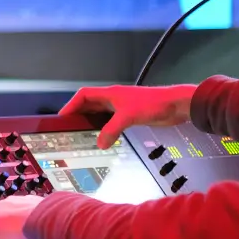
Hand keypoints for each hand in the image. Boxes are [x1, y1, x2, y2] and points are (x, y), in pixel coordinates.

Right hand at [60, 84, 195, 148]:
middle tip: (70, 128)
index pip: (83, 95)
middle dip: (79, 115)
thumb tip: (100, 144)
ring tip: (82, 134)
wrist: (176, 105)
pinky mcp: (130, 116)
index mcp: (109, 93)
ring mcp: (122, 107)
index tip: (62, 117)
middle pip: (89, 104)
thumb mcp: (128, 117)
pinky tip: (103, 138)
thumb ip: (111, 130)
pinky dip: (104, 128)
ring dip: (91, 122)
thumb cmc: (152, 104)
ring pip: (100, 113)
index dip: (71, 105)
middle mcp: (113, 99)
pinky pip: (111, 121)